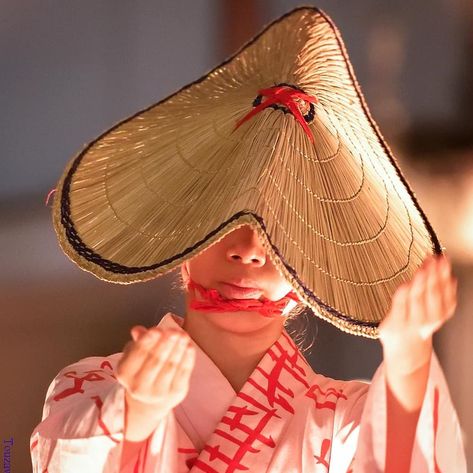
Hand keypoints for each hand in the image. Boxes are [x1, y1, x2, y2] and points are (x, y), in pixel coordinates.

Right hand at [116, 326, 195, 412]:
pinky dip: (187, 359)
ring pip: (170, 367)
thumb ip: (139, 340)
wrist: (151, 399)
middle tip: (174, 331)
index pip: (137, 354)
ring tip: (184, 335)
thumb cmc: (143, 368)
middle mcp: (138, 386)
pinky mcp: (175, 393)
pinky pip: (183, 373)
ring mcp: (158, 392)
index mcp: (125, 372)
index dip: (148, 341)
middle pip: (155, 361)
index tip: (157, 330)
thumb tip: (138, 330)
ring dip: (178, 349)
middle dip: (166, 344)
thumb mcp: (135, 354)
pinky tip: (189, 347)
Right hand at [378, 254, 456, 372]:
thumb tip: (405, 286)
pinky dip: (450, 285)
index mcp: (399, 323)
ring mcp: (434, 320)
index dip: (405, 293)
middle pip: (422, 298)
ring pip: (438, 296)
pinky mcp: (445, 316)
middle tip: (426, 263)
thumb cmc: (396, 330)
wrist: (410, 348)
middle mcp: (419, 322)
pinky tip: (448, 272)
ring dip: (439, 277)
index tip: (406, 281)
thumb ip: (396, 305)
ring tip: (440, 260)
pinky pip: (450, 299)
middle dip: (425, 279)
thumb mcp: (386, 323)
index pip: (402, 305)